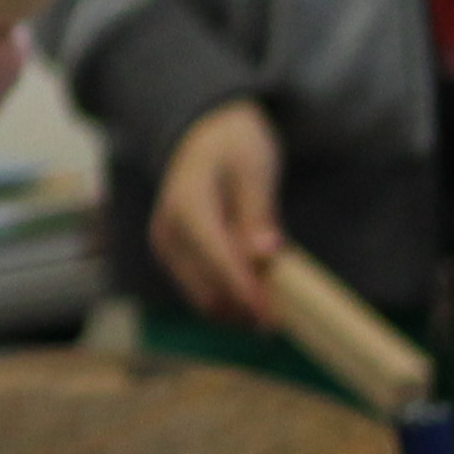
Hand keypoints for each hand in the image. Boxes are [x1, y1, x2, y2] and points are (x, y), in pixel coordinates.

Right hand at [151, 99, 284, 329]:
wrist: (204, 136)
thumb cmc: (234, 148)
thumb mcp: (255, 169)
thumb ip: (258, 213)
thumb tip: (264, 253)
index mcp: (187, 204)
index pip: (217, 258)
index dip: (245, 292)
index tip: (273, 318)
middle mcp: (168, 231)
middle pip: (206, 289)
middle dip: (245, 309)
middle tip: (286, 318)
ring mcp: (166, 247)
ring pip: (203, 299)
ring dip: (238, 311)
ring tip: (276, 309)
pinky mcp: (173, 258)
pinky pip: (201, 293)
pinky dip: (229, 302)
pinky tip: (257, 297)